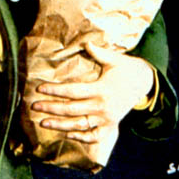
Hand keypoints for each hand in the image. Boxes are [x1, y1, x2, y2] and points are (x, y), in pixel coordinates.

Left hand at [30, 47, 154, 145]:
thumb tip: (85, 42)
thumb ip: (98, 52)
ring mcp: (107, 119)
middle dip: (51, 108)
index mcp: (101, 89)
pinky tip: (66, 134)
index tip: (40, 89)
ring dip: (60, 125)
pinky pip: (94, 136)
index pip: (73, 91)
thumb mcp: (114, 59)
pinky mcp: (111, 126)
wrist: (144, 83)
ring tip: (43, 122)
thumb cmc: (126, 68)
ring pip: (79, 125)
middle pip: (72, 109)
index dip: (55, 91)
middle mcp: (103, 107)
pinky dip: (81, 137)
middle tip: (34, 106)